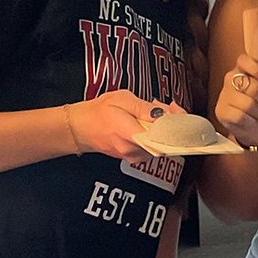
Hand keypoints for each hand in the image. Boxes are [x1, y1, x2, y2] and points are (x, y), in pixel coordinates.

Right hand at [68, 91, 182, 162]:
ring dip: (163, 129)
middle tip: (167, 108)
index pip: (162, 136)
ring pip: (160, 144)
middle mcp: (134, 150)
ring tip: (154, 114)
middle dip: (171, 123)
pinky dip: (156, 135)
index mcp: (131, 134)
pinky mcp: (134, 157)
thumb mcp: (121, 99)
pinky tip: (149, 124)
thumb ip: (143, 108)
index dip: (175, 123)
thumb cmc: (98, 112)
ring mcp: (134, 156)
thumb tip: (162, 114)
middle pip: (165, 140)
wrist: (80, 127)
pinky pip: (153, 147)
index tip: (176, 112)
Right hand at [214, 54, 257, 147]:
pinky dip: (250, 121)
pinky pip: (239, 116)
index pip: (244, 60)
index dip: (257, 69)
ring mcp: (225, 95)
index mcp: (246, 69)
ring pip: (246, 103)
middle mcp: (232, 79)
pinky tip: (250, 120)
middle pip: (250, 85)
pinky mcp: (221, 111)